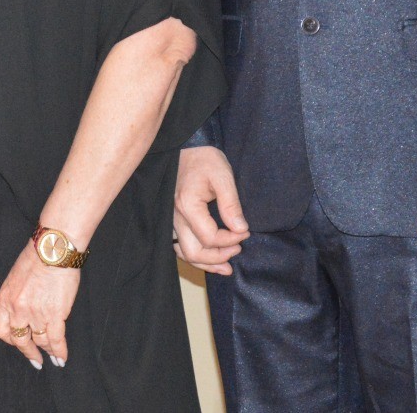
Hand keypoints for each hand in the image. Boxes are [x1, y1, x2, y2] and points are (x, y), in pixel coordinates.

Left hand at [0, 242, 80, 369]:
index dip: (9, 339)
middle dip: (28, 352)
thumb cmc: (37, 255)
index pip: (0, 329)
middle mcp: (18, 309)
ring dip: (47, 351)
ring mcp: (36, 313)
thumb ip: (16, 296)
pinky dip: (59, 351)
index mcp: (5, 298)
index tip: (17, 341)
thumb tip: (24, 310)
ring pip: (40, 342)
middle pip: (19, 341)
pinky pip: (56, 340)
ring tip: (52, 356)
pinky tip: (62, 357)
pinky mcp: (55, 314)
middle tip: (35, 359)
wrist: (53, 247)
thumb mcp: (16, 277)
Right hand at [173, 146, 249, 274]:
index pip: (210, 237)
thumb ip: (231, 204)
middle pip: (195, 252)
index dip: (231, 240)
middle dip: (219, 256)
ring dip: (207, 263)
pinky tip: (210, 260)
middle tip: (238, 249)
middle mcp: (174, 217)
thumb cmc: (203, 160)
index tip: (246, 232)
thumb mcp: (222, 175)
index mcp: (187, 205)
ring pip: (185, 253)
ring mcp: (171, 220)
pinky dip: (196, 257)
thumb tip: (240, 229)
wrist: (184, 149)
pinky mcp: (172, 221)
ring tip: (227, 267)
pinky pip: (180, 247)